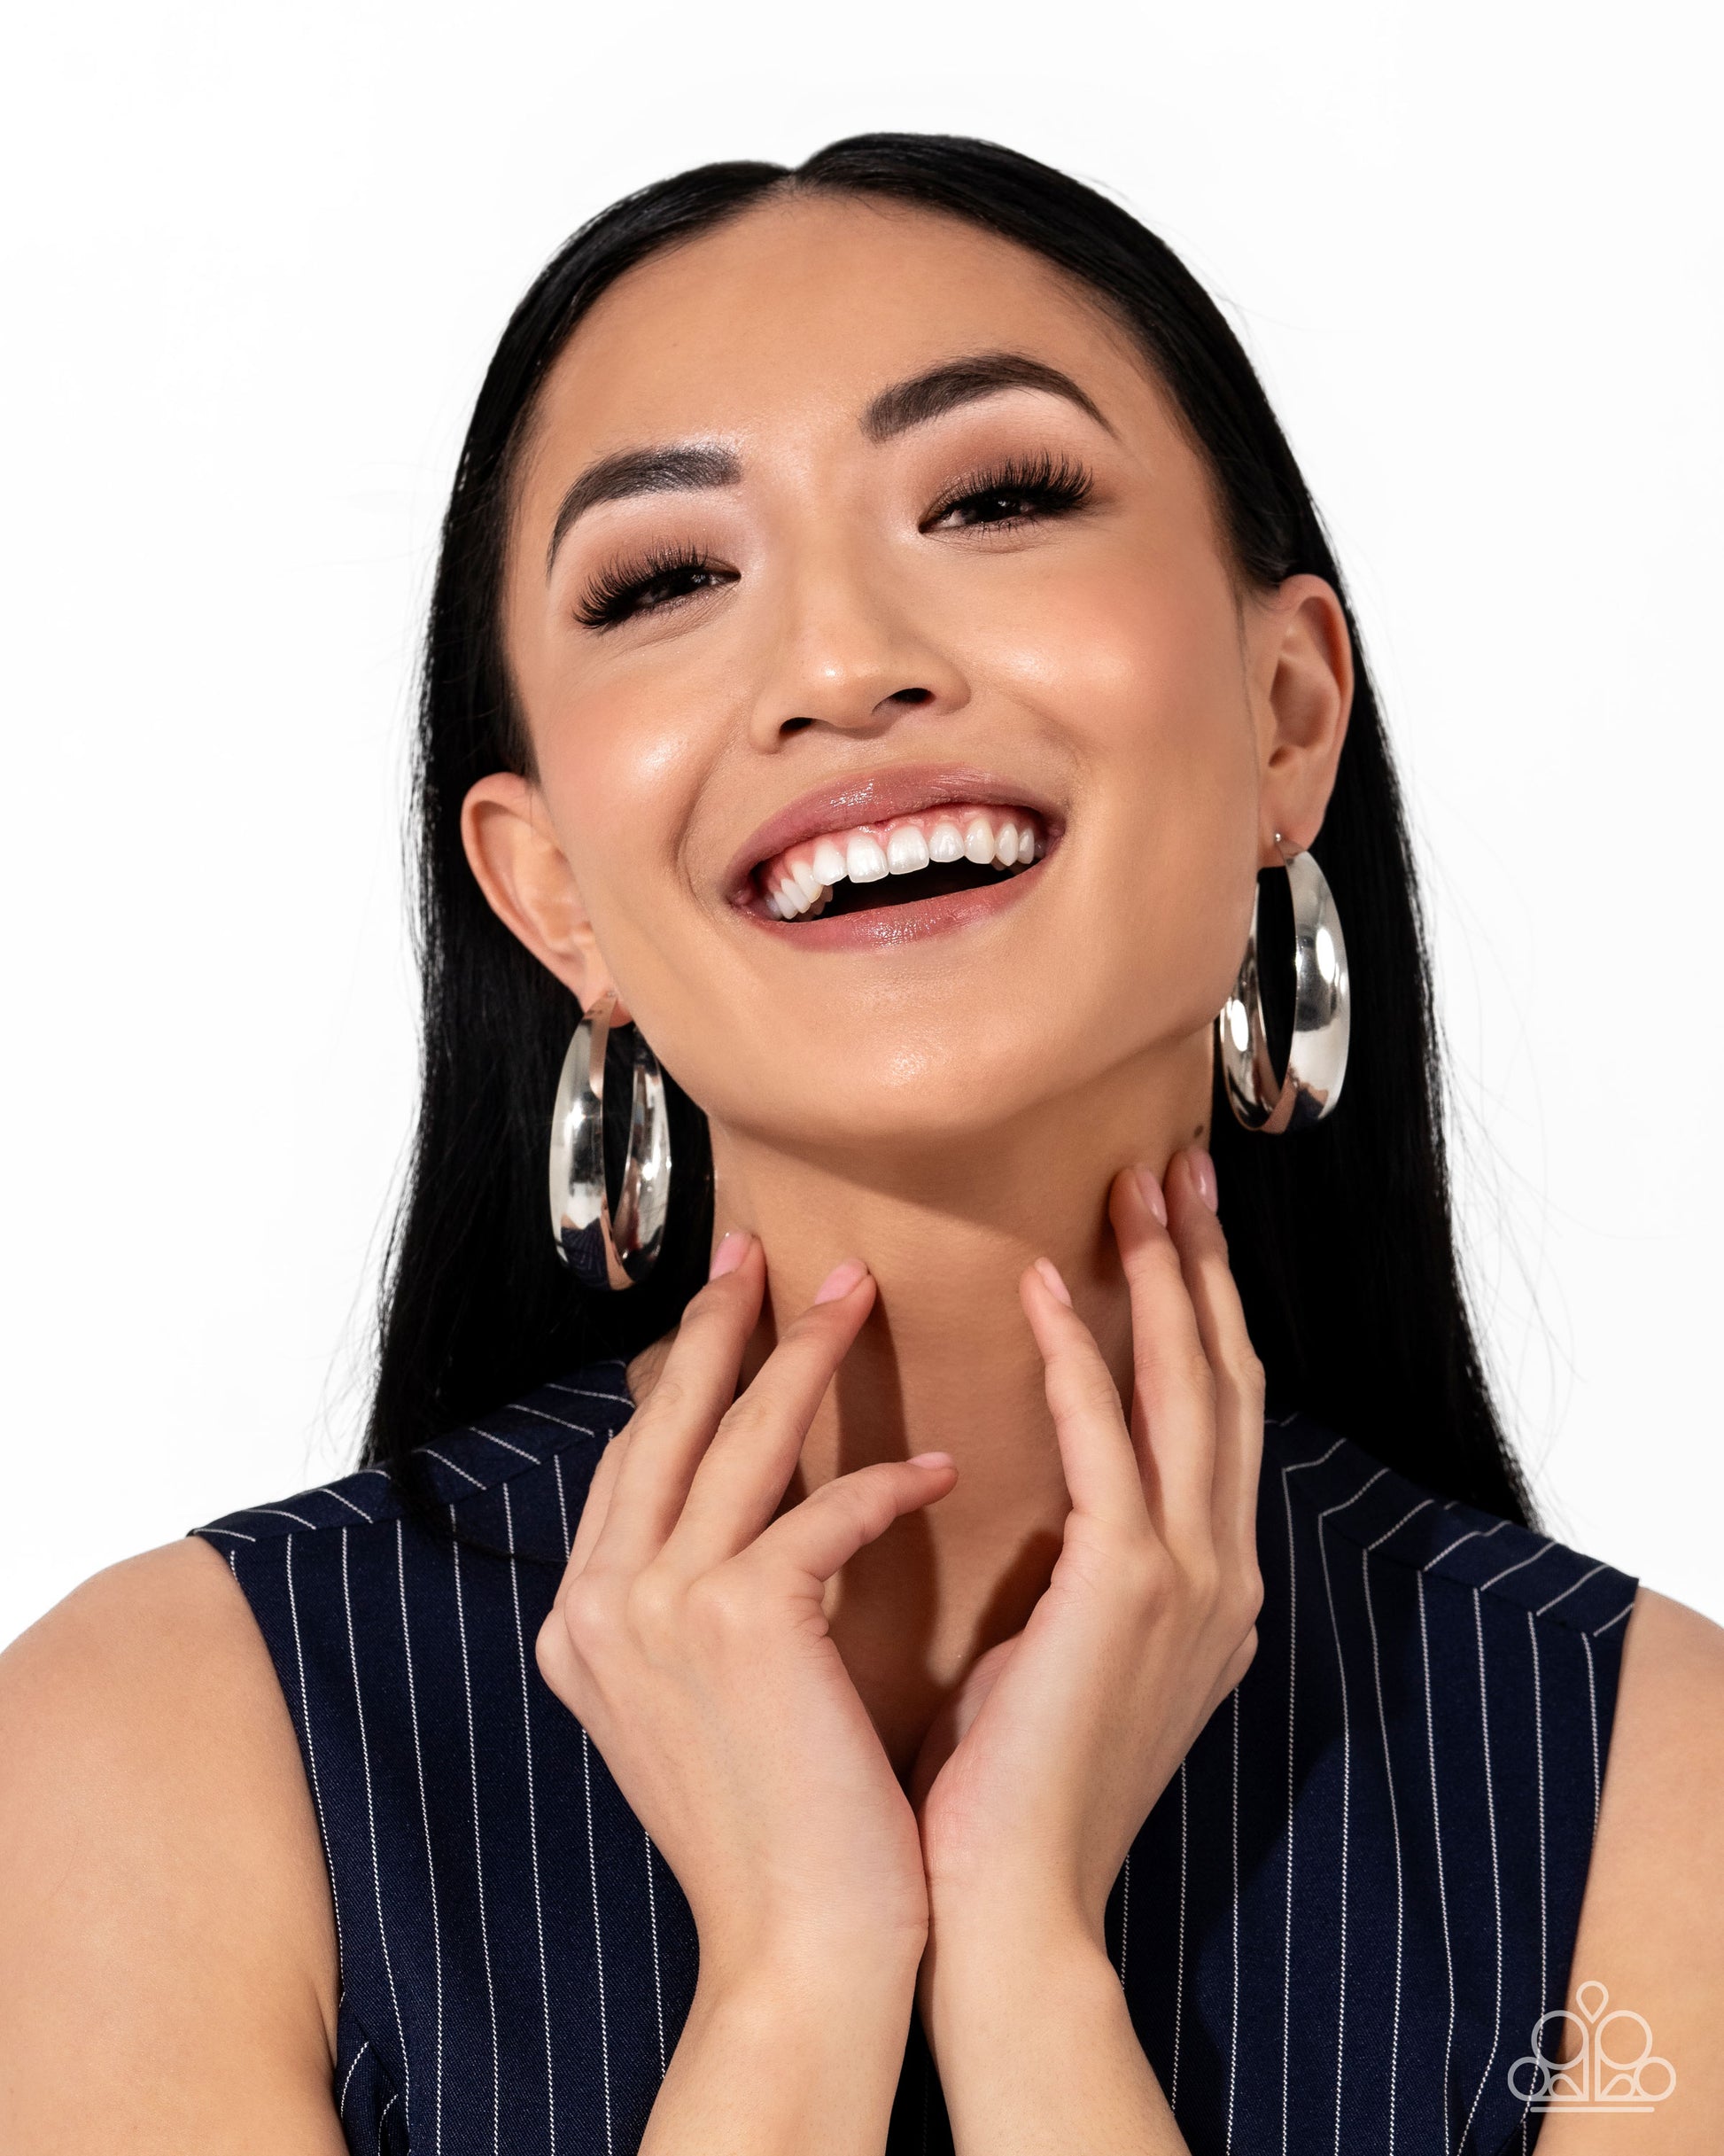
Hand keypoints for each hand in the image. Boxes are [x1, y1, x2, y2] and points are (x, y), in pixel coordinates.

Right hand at [535, 1234, 957, 1988]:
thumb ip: (691, 1603)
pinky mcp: (739, 1618)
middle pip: (661, 1418)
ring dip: (803, 1353)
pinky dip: (883, 1484)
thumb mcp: (696, 1701)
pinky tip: (938, 1470)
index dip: (677, 1375)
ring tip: (858, 1292)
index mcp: (583, 1618)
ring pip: (737, 1436)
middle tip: (766, 1248)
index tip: (723, 1307)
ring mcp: (656, 1605)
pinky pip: (820, 1510)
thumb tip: (746, 1511)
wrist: (802, 1948)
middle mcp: (598, 1602)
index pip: (631, 1460)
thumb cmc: (780, 1826)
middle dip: (717, 1320)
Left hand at [910, 1148, 1264, 1972]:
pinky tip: (1043, 1283)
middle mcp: (1224, 1572)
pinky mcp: (1131, 1586)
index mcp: (1210, 1590)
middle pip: (1226, 1378)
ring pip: (1189, 1387)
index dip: (1200, 1314)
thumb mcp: (1058, 1656)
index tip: (1171, 1228)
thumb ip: (1075, 1573)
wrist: (1009, 1907)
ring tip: (1134, 1185)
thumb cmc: (1006, 1787)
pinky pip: (1108, 1439)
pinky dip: (1081, 1353)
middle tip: (1178, 1164)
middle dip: (1204, 1265)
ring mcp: (1192, 1579)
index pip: (1213, 1419)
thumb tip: (1036, 1502)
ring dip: (1162, 1276)